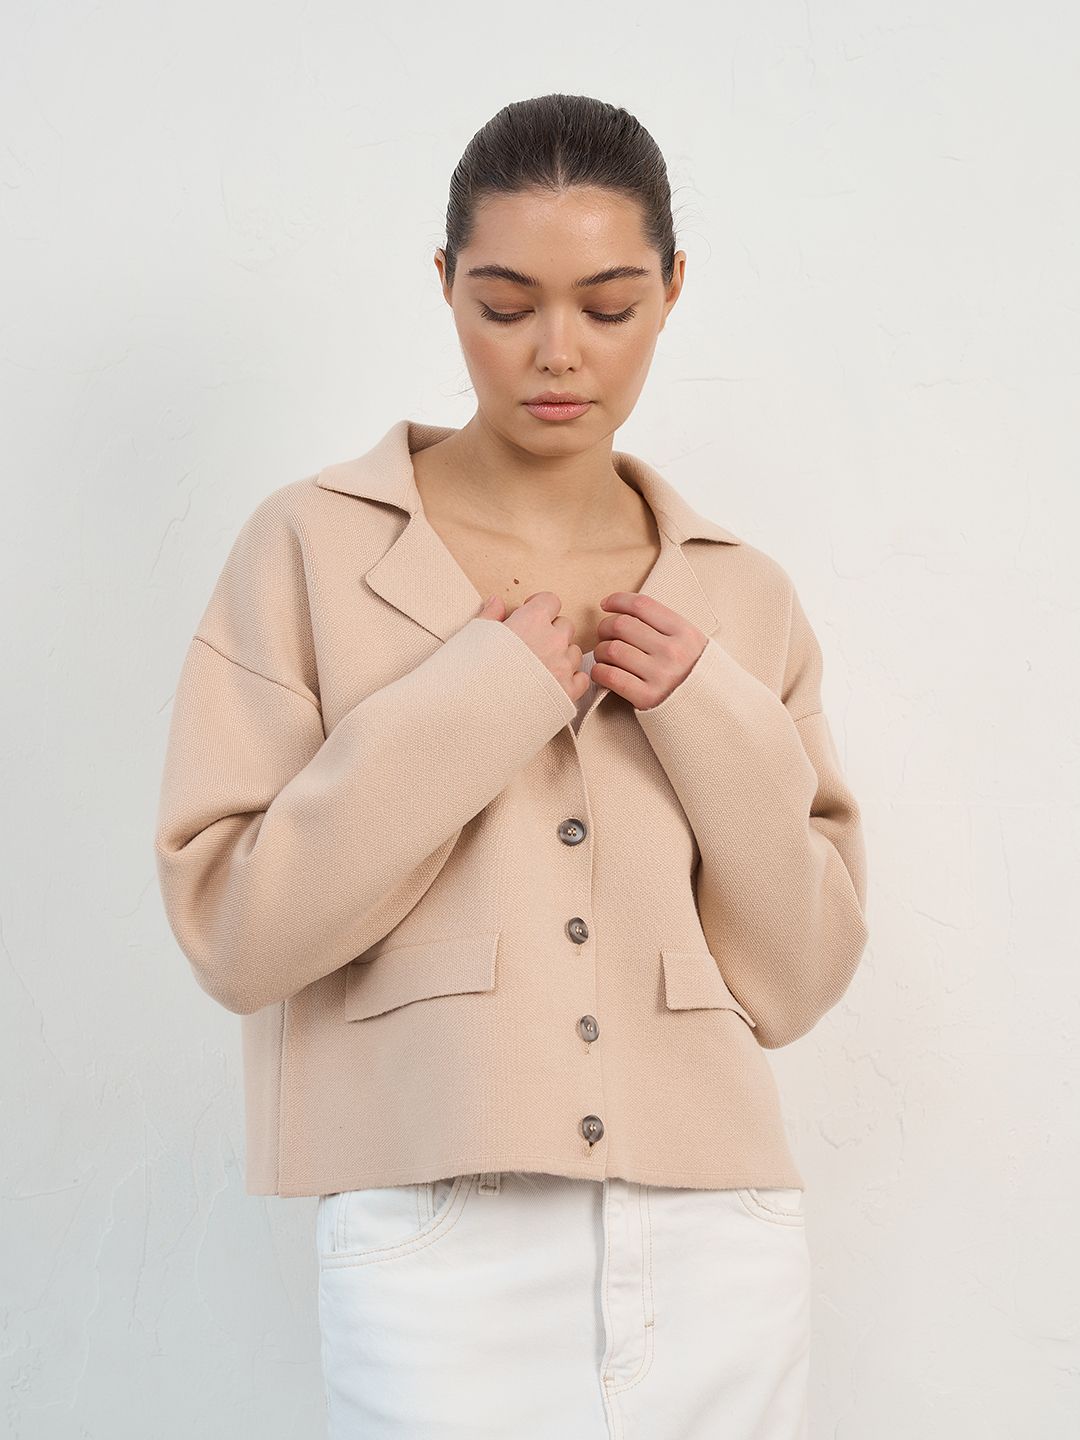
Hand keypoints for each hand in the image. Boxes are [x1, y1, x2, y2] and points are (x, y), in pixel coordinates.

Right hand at [478, 591, 592, 703]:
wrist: (478, 709)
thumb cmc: (473, 672)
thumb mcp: (474, 635)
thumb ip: (491, 615)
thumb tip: (497, 602)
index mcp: (532, 621)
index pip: (550, 601)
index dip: (540, 606)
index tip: (530, 614)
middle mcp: (553, 640)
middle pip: (565, 626)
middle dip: (551, 632)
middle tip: (532, 644)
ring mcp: (563, 667)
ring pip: (574, 652)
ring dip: (562, 656)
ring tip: (540, 668)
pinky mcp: (567, 692)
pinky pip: (580, 679)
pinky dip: (570, 680)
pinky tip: (553, 684)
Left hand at [593, 592, 707, 709]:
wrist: (712, 710)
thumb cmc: (695, 674)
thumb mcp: (692, 642)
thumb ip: (665, 626)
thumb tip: (626, 611)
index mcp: (684, 632)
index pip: (641, 605)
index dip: (617, 600)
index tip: (606, 604)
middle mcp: (672, 651)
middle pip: (621, 625)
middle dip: (605, 627)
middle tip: (604, 635)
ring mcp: (660, 675)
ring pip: (611, 649)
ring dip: (600, 651)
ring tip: (605, 656)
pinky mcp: (647, 698)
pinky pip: (610, 676)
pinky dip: (599, 672)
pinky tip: (603, 673)